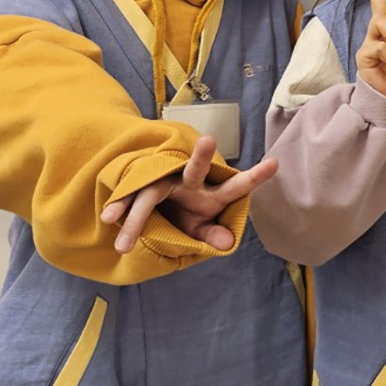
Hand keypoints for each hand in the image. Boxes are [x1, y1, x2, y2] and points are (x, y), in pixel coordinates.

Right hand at [101, 134, 277, 253]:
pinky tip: (109, 219)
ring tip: (126, 243)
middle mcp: (189, 182)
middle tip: (209, 140)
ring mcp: (164, 181)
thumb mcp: (198, 228)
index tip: (276, 163)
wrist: (156, 203)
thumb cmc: (185, 216)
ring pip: (152, 192)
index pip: (236, 186)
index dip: (255, 177)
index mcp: (211, 193)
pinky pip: (129, 198)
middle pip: (196, 168)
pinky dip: (120, 209)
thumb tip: (227, 245)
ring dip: (138, 215)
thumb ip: (212, 234)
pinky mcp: (140, 186)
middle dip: (203, 156)